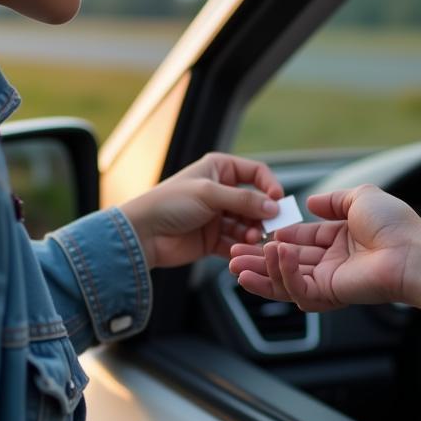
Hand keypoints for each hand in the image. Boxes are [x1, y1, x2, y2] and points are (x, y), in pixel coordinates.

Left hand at [120, 152, 283, 269]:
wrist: (142, 233)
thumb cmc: (169, 203)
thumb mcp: (209, 194)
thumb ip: (243, 200)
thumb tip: (274, 206)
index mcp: (219, 169)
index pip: (256, 173)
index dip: (270, 185)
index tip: (278, 200)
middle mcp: (221, 191)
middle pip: (255, 202)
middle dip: (263, 215)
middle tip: (270, 227)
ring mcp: (218, 216)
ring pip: (248, 224)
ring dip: (253, 232)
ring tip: (252, 239)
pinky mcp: (213, 239)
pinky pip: (235, 243)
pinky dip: (241, 247)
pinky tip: (241, 251)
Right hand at [229, 184, 420, 321]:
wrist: (412, 249)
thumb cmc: (395, 224)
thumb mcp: (361, 197)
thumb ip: (333, 199)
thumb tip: (310, 203)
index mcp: (339, 241)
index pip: (299, 241)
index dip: (276, 238)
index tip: (257, 232)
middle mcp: (332, 263)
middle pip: (286, 264)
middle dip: (257, 260)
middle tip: (233, 254)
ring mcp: (329, 280)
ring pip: (284, 281)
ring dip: (259, 271)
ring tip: (237, 262)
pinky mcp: (328, 294)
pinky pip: (296, 290)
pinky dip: (278, 277)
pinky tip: (267, 259)